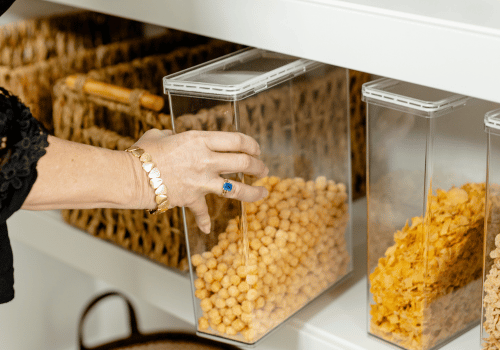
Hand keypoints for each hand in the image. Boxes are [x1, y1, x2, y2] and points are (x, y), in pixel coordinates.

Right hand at [132, 129, 268, 233]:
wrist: (132, 176)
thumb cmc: (143, 154)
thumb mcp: (160, 135)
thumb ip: (172, 135)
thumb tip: (173, 137)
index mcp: (200, 140)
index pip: (237, 140)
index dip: (251, 144)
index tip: (256, 149)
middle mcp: (206, 160)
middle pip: (243, 163)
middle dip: (258, 166)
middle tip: (263, 169)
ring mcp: (202, 181)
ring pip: (237, 189)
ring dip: (253, 191)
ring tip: (263, 192)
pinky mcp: (193, 198)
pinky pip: (203, 212)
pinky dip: (205, 221)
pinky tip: (208, 228)